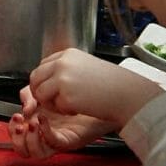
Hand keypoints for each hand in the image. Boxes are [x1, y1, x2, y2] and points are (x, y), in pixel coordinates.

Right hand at [9, 87, 116, 158]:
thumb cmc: (72, 94)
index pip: (18, 137)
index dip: (11, 129)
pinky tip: (44, 119)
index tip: (15, 115)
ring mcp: (57, 140)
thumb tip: (24, 107)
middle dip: (16, 138)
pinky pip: (53, 142)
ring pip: (37, 153)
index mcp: (36, 125)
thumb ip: (29, 94)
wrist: (95, 95)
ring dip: (30, 140)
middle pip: (23, 151)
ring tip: (32, 124)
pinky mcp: (69, 141)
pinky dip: (45, 132)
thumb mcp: (43, 90)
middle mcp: (45, 136)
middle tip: (19, 123)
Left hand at [27, 48, 162, 125]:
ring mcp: (62, 79)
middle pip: (35, 78)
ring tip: (70, 105)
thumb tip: (49, 78)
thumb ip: (67, 69)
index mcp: (68, 54)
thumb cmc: (115, 84)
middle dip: (41, 92)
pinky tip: (80, 109)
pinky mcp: (66, 96)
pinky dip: (65, 111)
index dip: (46, 80)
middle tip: (54, 101)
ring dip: (51, 103)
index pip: (43, 66)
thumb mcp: (87, 67)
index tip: (53, 89)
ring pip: (40, 93)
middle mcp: (62, 63)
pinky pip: (55, 107)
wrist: (130, 95)